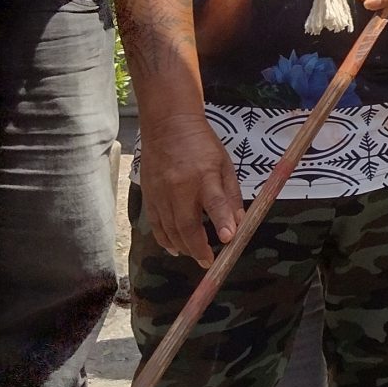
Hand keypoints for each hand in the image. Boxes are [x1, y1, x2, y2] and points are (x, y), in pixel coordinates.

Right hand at [139, 111, 244, 263]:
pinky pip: (155, 224)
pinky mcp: (149, 195)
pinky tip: (175, 248)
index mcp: (205, 175)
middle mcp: (180, 186)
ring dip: (183, 247)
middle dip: (198, 248)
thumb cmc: (202, 145)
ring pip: (170, 229)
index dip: (221, 221)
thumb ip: (231, 195)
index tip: (228, 238)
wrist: (168, 125)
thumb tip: (239, 223)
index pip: (214, 202)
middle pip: (187, 224)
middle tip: (208, 261)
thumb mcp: (225, 164)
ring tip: (196, 255)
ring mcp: (161, 192)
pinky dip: (164, 239)